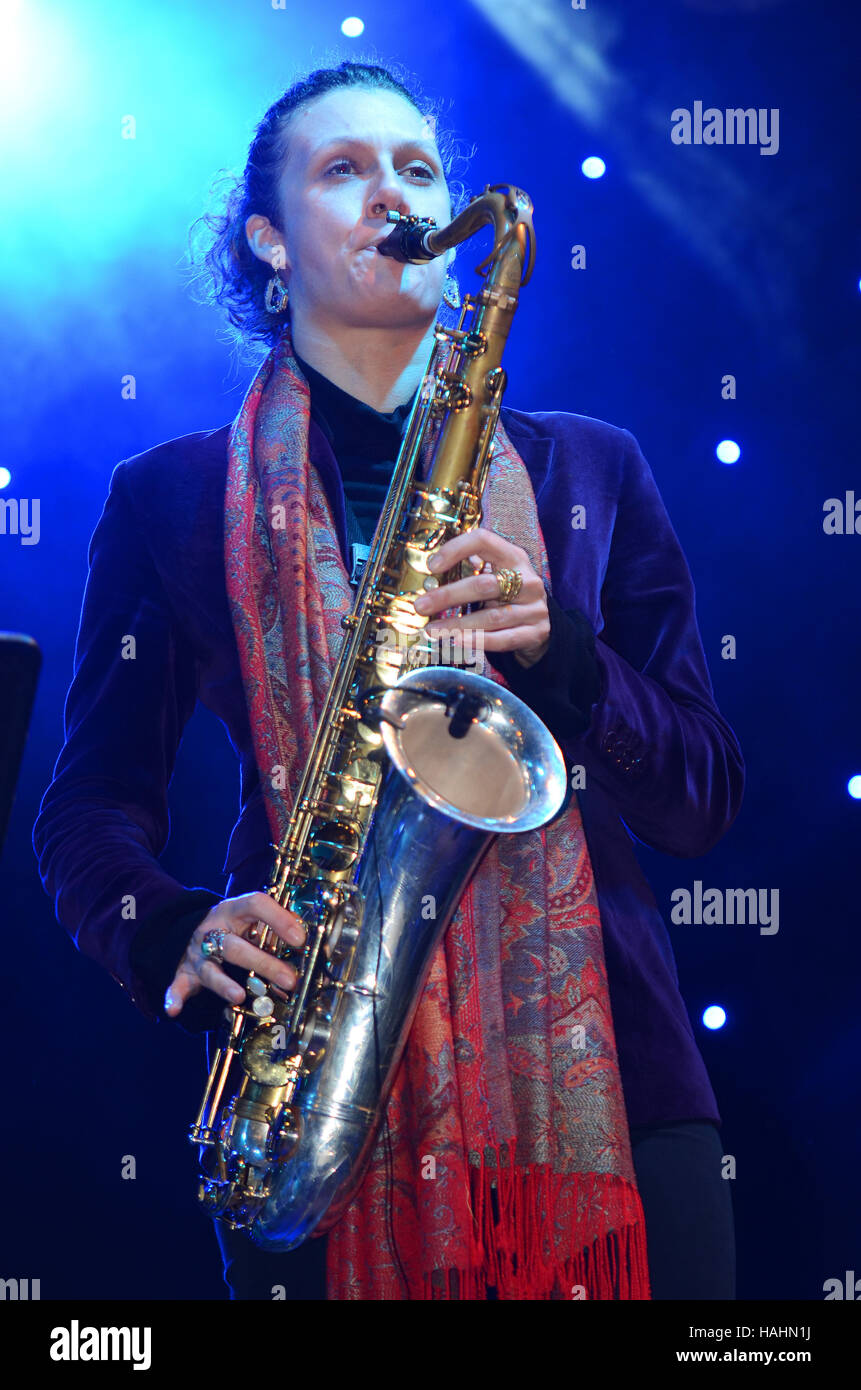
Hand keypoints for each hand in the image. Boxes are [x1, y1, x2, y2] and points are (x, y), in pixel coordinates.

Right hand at [164, 891, 306, 1018]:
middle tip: (289, 979)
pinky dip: (174, 997)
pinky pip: (177, 985)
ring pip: (211, 968)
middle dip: (263, 963)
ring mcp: (197, 952)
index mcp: (233, 910)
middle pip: (235, 946)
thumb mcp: (252, 919)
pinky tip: (173, 1009)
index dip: (278, 918)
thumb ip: (275, 928)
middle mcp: (213, 929)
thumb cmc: (234, 927)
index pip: (255, 905)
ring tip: (239, 997)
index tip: (300, 938)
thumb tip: (306, 940)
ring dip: (224, 984)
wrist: (193, 928)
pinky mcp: (185, 972)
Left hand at [412, 527, 550, 667]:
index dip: (456, 549)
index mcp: (513, 557)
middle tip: (421, 606)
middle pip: (483, 585)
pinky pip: (504, 639)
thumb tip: (429, 576)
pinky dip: (479, 641)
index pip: (484, 541)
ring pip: (492, 617)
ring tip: (432, 630)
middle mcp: (527, 580)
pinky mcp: (536, 632)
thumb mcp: (496, 577)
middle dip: (448, 596)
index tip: (432, 566)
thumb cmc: (509, 597)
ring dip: (458, 624)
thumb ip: (471, 571)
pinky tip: (457, 641)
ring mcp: (534, 607)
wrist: (541, 625)